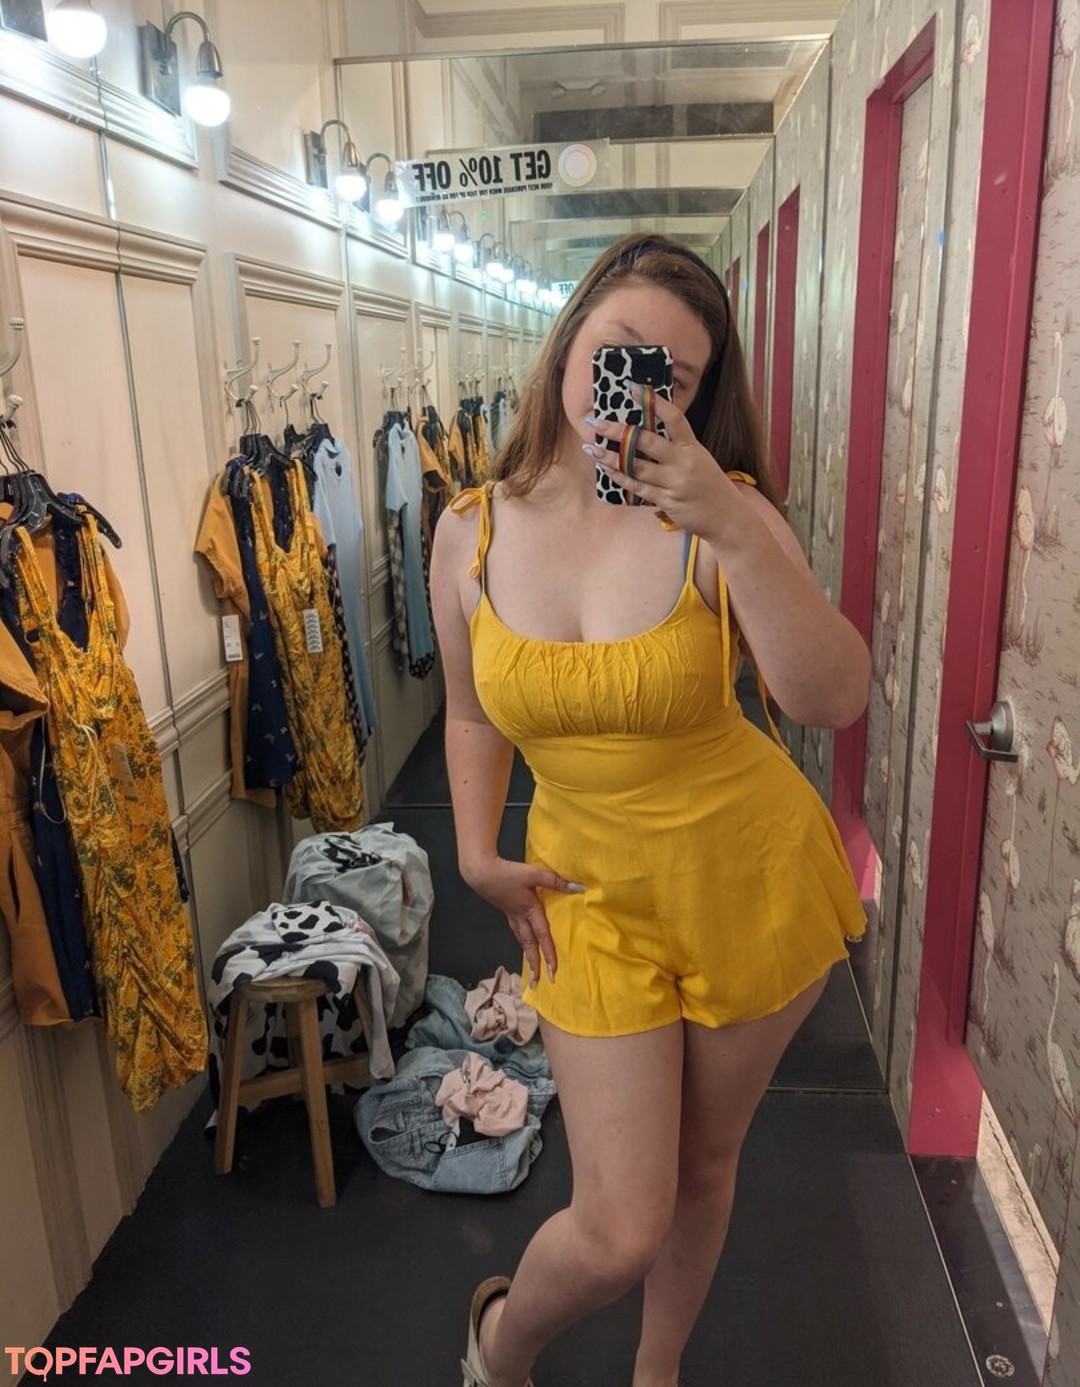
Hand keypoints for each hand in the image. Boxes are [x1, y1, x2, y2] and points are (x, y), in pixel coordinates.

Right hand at [462, 856, 583, 983]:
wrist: (481, 873)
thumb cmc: (508, 874)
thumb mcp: (533, 874)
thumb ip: (555, 881)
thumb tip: (578, 888)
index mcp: (529, 911)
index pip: (543, 937)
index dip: (549, 954)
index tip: (554, 971)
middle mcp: (520, 918)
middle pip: (529, 945)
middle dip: (535, 964)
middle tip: (537, 982)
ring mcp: (511, 915)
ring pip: (522, 940)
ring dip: (528, 954)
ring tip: (532, 966)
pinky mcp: (506, 910)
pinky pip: (516, 931)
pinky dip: (522, 940)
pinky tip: (523, 939)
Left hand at [584, 385, 743, 537]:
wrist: (727, 518)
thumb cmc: (710, 486)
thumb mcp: (699, 460)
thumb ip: (677, 448)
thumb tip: (646, 435)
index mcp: (693, 447)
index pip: (674, 418)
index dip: (654, 402)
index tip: (633, 387)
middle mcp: (684, 462)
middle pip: (646, 442)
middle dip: (619, 431)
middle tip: (597, 423)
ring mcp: (675, 483)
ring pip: (636, 467)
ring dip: (611, 457)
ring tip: (592, 448)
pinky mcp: (667, 501)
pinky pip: (638, 488)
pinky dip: (620, 478)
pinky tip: (606, 469)